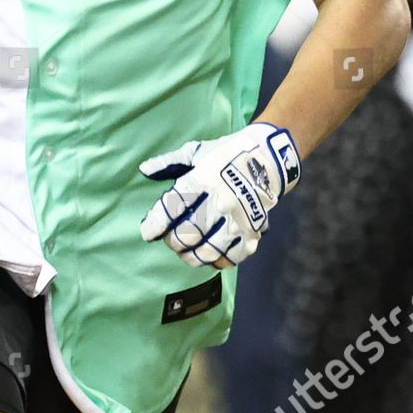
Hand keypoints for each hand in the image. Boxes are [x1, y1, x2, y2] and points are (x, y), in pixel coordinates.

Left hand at [139, 123, 299, 268]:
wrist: (269, 158)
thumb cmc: (226, 155)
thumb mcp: (196, 152)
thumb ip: (168, 163)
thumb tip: (143, 170)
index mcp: (204, 178)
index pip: (174, 206)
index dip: (156, 223)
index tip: (148, 233)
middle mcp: (222, 201)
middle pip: (189, 234)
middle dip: (173, 241)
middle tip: (170, 239)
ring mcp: (240, 218)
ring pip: (208, 251)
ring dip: (191, 255)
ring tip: (186, 250)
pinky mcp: (254, 231)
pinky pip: (232, 257)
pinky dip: (217, 261)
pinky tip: (209, 254)